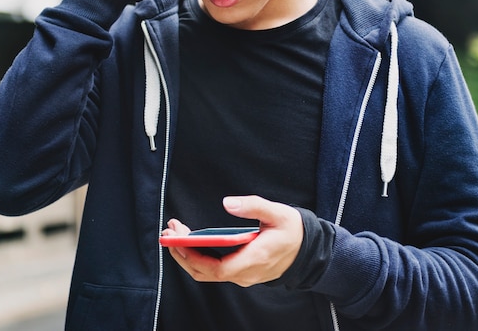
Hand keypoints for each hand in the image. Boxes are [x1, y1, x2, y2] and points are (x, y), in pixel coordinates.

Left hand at [162, 196, 303, 287]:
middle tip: (169, 231)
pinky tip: (192, 239)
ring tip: (176, 233)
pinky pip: (215, 269)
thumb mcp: (277, 212)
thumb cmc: (293, 230)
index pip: (217, 268)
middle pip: (206, 273)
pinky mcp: (242, 271)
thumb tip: (227, 202)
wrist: (308, 248)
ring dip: (188, 255)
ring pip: (208, 273)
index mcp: (254, 259)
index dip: (194, 257)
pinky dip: (199, 256)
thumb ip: (253, 206)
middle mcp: (246, 273)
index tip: (178, 241)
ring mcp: (243, 275)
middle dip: (183, 254)